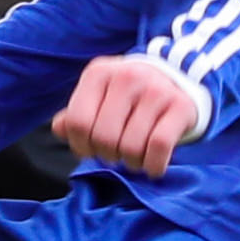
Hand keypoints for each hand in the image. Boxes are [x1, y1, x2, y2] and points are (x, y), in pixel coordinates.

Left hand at [51, 54, 200, 176]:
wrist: (175, 81)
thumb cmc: (127, 97)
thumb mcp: (98, 98)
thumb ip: (75, 115)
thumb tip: (59, 128)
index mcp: (99, 73)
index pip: (77, 122)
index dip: (81, 145)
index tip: (91, 150)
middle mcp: (127, 76)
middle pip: (104, 137)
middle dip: (108, 155)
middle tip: (117, 153)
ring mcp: (155, 89)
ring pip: (131, 146)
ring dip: (132, 163)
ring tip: (135, 156)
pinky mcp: (180, 105)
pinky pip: (159, 147)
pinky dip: (153, 166)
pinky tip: (152, 167)